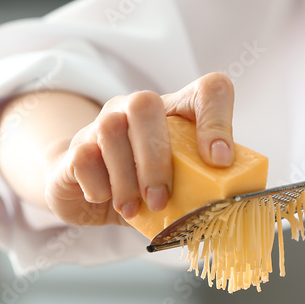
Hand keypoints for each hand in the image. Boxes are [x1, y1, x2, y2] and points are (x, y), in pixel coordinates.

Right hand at [43, 72, 236, 225]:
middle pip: (144, 103)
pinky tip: (108, 202)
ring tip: (134, 209)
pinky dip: (99, 186)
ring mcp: (102, 124)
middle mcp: (137, 109)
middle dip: (155, 157)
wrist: (88, 190)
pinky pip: (83, 157)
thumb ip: (201, 190)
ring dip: (125, 177)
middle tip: (161, 198)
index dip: (217, 120)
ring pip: (110, 129)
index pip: (209, 90)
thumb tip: (229, 212)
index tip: (219, 161)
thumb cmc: (145, 187)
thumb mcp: (179, 187)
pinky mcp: (76, 148)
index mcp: (176, 112)